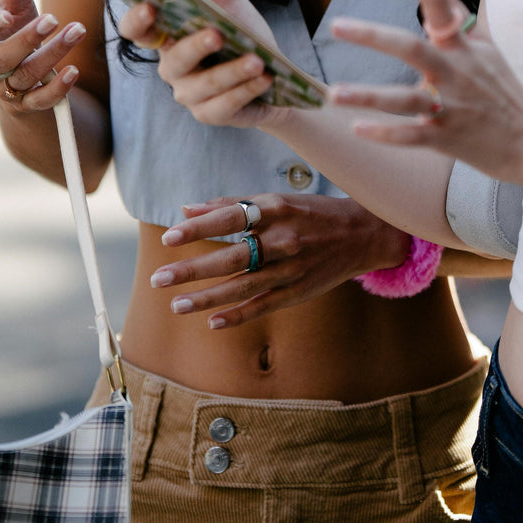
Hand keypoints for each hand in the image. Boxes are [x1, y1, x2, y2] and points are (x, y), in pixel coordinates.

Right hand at [0, 0, 83, 113]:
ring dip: (52, 54)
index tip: (6, 16)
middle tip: (52, 18)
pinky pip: (40, 101)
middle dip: (26, 39)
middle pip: (1, 57)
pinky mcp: (26, 104)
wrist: (26, 65)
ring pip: (24, 76)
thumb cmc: (16, 28)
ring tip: (77, 30)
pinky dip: (57, 88)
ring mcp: (6, 87)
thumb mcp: (16, 4)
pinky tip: (73, 71)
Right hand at [120, 0, 278, 128]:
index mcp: (169, 36)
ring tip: (257, 61)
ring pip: (201, 86)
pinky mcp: (211, 115)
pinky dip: (245, 90)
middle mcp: (173, 67)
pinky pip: (223, 106)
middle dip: (195, 47)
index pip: (137, 30)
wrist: (277, 76)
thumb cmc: (243, 34)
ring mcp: (190, 95)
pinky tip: (264, 79)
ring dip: (231, 71)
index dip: (137, 20)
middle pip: (173, 60)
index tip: (150, 7)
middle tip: (217, 33)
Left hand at [146, 193, 411, 327]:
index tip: (168, 238)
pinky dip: (238, 315)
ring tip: (176, 305)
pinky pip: (263, 305)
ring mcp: (291, 268)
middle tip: (159, 278)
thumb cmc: (313, 212)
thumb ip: (232, 204)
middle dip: (193, 268)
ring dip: (207, 297)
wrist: (364, 233)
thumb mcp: (277, 200)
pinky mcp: (298, 291)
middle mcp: (283, 238)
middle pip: (232, 255)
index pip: (231, 217)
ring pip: (243, 286)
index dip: (199, 228)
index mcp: (277, 208)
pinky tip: (212, 322)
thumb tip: (187, 208)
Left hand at [329, 0, 522, 186]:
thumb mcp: (484, 46)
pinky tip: (358, 129)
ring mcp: (452, 106)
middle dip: (374, 36)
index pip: (440, 4)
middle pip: (412, 48)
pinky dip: (386, 133)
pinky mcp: (447, 139)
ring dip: (369, 96)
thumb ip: (454, 10)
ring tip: (335, 93)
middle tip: (337, 26)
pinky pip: (411, 136)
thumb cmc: (502, 90)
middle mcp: (457, 71)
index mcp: (464, 46)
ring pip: (406, 100)